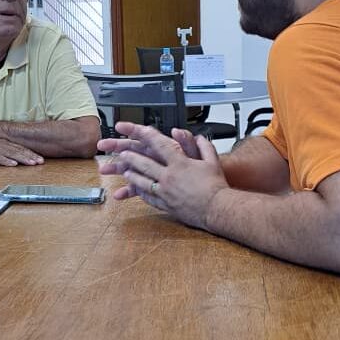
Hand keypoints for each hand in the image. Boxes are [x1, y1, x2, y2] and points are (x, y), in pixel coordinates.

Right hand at [0, 138, 43, 165]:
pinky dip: (6, 161)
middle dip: (31, 156)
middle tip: (41, 162)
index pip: (20, 149)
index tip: (40, 159)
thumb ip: (5, 153)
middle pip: (19, 151)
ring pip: (11, 154)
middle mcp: (1, 145)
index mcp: (4, 143)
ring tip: (31, 163)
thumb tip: (16, 161)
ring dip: (22, 159)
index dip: (31, 154)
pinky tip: (13, 164)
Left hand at [98, 123, 228, 229]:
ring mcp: (166, 192)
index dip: (147, 136)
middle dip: (132, 157)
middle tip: (122, 153)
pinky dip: (142, 192)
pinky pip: (150, 197)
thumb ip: (202, 145)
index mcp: (179, 163)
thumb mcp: (212, 160)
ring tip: (125, 171)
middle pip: (145, 164)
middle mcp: (169, 177)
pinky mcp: (166, 205)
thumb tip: (195, 136)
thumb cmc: (215, 185)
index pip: (159, 145)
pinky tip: (137, 190)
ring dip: (132, 175)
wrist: (218, 209)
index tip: (137, 130)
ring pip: (143, 182)